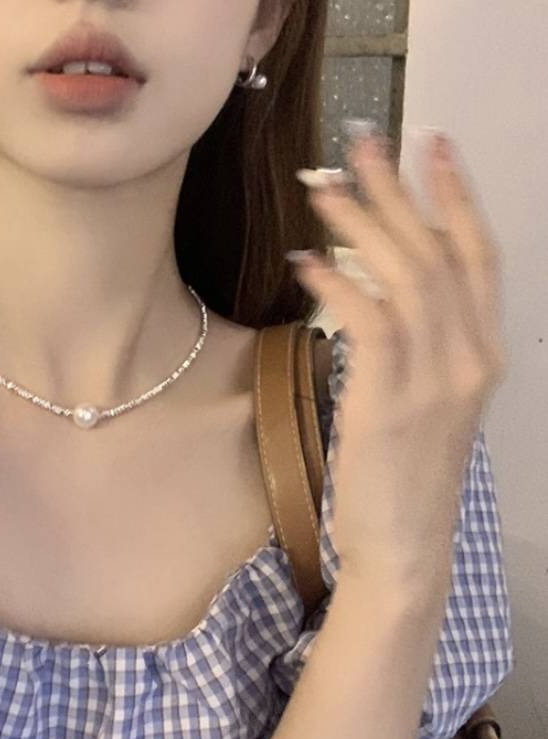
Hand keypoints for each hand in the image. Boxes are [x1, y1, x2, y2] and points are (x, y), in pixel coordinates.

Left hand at [292, 128, 506, 589]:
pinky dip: (336, 284)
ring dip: (361, 224)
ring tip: (322, 187)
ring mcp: (434, 380)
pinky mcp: (389, 402)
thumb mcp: (430, 400)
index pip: (479, 257)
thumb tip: (378, 287)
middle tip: (361, 142)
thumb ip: (422, 344)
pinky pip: (367, 322)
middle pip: (437, 251)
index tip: (432, 146)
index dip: (456, 196)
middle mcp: (469, 357)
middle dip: (399, 190)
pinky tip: (306, 261)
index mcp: (483, 353)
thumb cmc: (407, 471)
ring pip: (404, 276)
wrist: (404, 544)